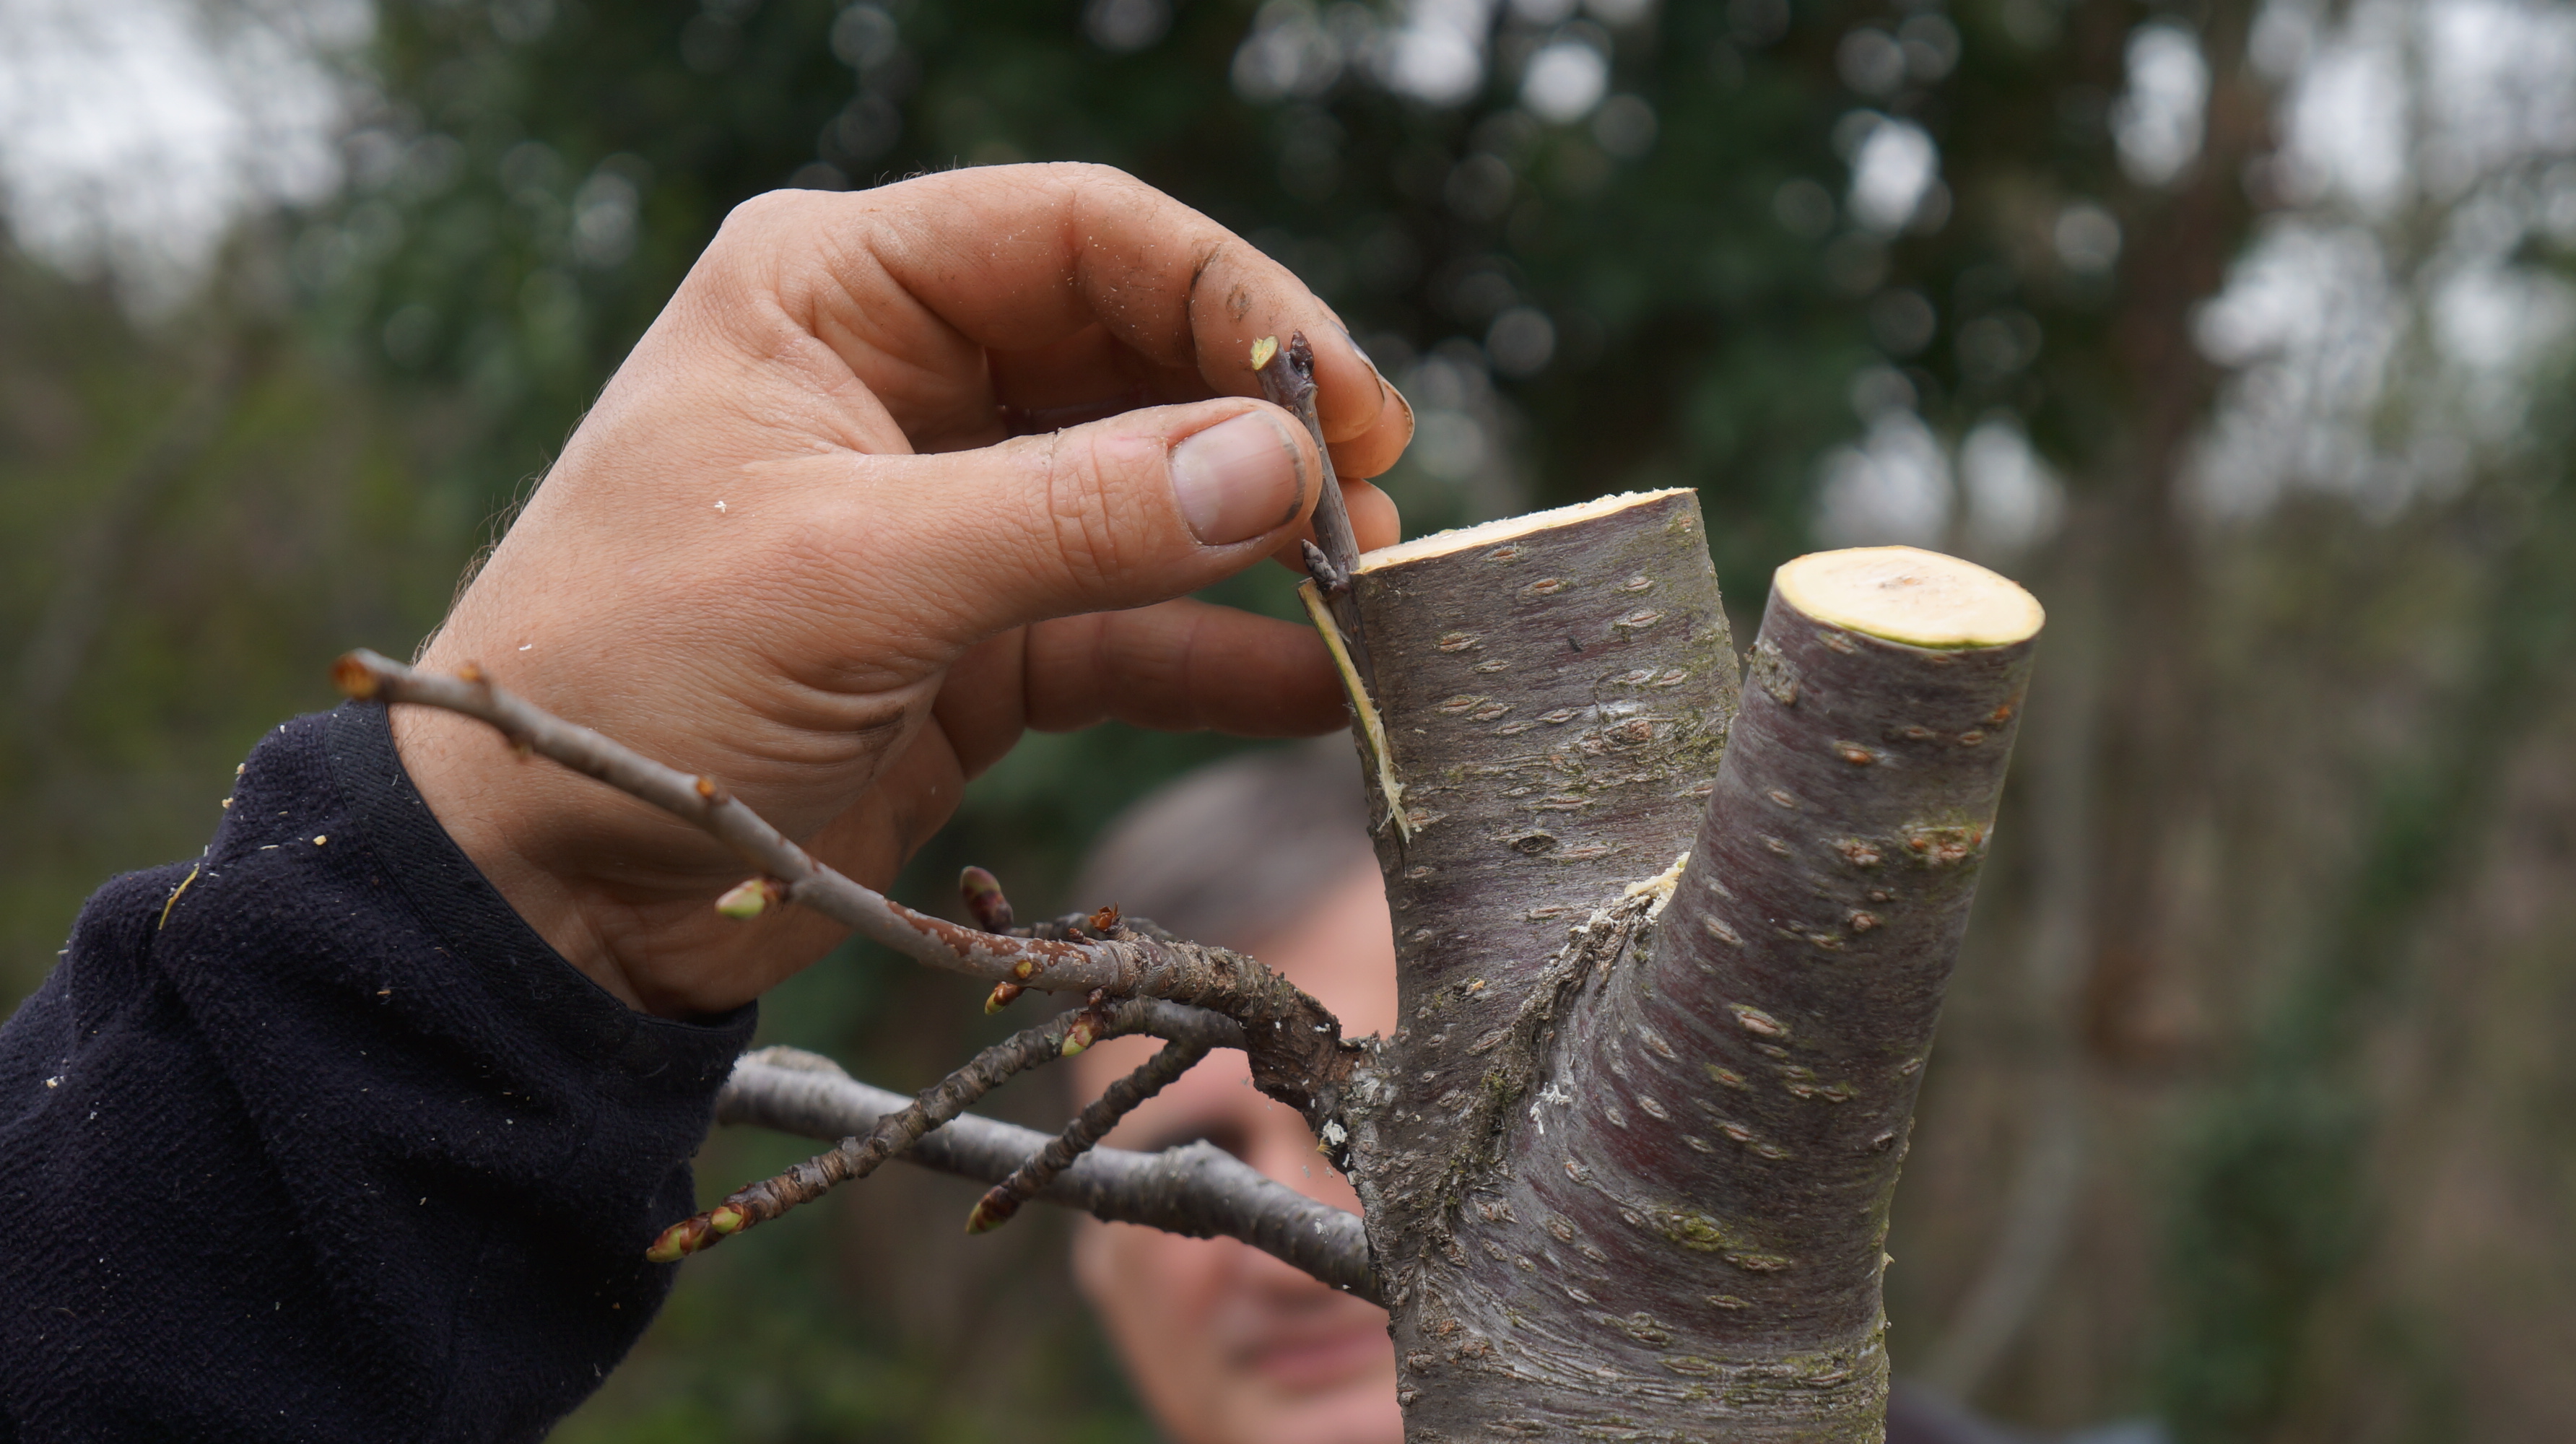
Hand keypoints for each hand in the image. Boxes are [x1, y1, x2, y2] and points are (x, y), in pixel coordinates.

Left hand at [392, 164, 1410, 1017]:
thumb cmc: (632, 680)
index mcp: (840, 294)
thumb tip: (1283, 472)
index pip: (1082, 237)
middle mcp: (906, 381)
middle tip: (1374, 499)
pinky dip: (1217, 654)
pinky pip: (1128, 627)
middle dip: (1263, 425)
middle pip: (1138, 357)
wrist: (538, 892)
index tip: (1343, 397)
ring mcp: (951, 516)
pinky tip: (1313, 685)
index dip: (1231, 299)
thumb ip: (1076, 519)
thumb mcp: (855, 577)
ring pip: (1150, 495)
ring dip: (1261, 542)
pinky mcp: (979, 644)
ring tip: (1374, 592)